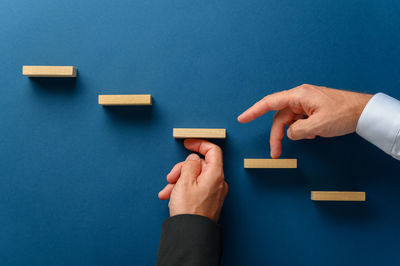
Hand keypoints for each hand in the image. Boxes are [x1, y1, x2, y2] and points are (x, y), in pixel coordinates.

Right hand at [158, 139, 227, 222]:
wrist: (191, 235)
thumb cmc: (189, 211)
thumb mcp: (185, 182)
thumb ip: (190, 165)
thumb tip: (194, 159)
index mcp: (215, 174)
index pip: (213, 151)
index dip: (200, 144)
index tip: (188, 144)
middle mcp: (218, 183)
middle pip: (200, 165)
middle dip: (182, 169)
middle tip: (171, 177)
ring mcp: (214, 193)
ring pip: (195, 177)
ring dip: (179, 181)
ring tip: (167, 191)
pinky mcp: (208, 201)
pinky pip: (196, 188)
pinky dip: (183, 189)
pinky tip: (170, 197)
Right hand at [238, 84, 372, 157]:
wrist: (364, 111)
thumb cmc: (343, 113)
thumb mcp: (318, 126)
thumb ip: (298, 131)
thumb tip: (289, 134)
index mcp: (298, 96)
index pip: (269, 103)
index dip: (253, 111)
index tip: (242, 119)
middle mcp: (300, 97)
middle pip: (279, 117)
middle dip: (276, 136)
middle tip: (275, 153)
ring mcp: (306, 103)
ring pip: (290, 120)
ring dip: (292, 134)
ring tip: (306, 141)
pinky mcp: (313, 109)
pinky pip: (300, 121)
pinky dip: (302, 130)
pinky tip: (313, 136)